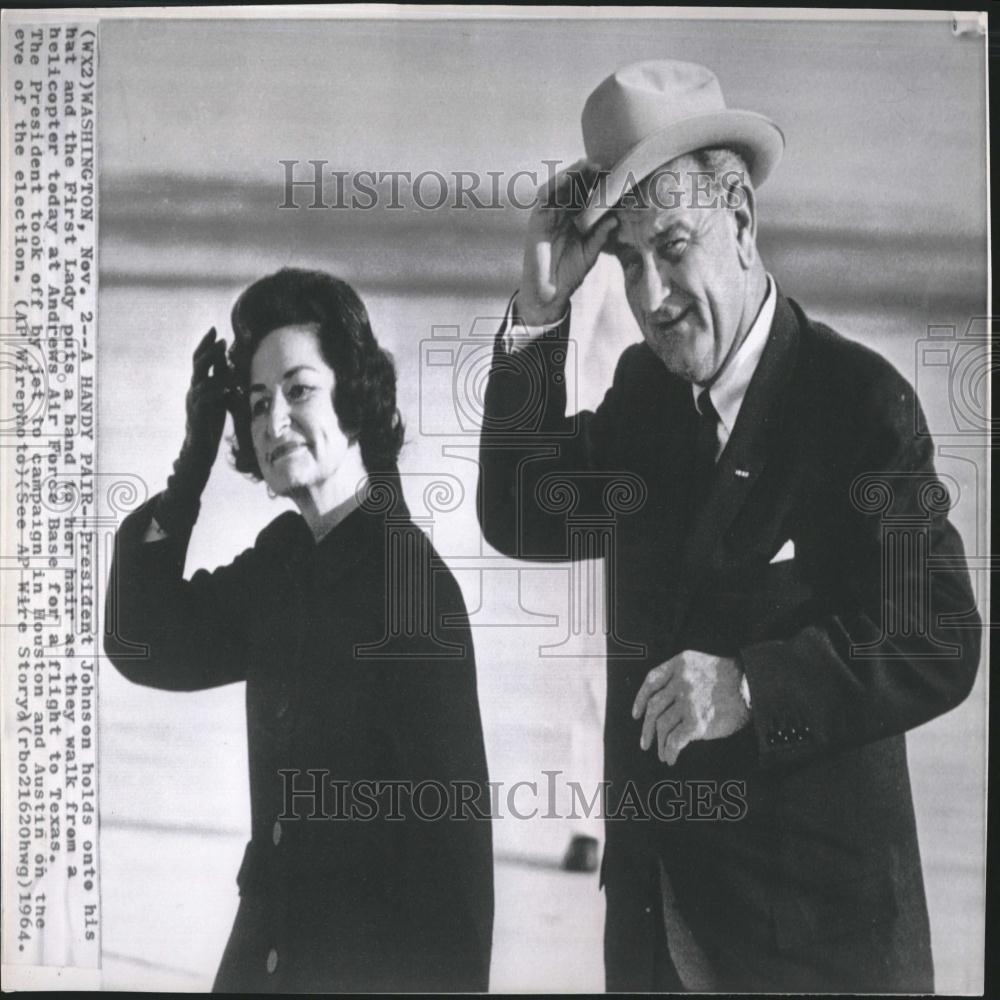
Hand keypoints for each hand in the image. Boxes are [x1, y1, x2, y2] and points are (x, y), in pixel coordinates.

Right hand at [182, 326, 231, 466]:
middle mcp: (194, 391)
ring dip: (213, 367)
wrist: (199, 450)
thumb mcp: (219, 399)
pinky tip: (223, 388)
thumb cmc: (209, 423)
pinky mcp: (197, 416)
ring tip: (225, 358)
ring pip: (200, 380)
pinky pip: (203, 401)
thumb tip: (230, 365)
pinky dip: (213, 392)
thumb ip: (222, 383)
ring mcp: (194, 403)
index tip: (215, 330)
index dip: (206, 345)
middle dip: (209, 350)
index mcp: (199, 385)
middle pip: (198, 365)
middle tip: (221, 339)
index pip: (200, 360)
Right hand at [518, 160, 617, 326]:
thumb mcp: (590, 253)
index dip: (600, 185)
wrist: (550, 292)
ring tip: (583, 165)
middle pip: (575, 187)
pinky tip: (563, 179)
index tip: (616, 175)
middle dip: (586, 174)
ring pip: (559, 188)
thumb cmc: (570, 273)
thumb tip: (616, 219)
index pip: (589, 196)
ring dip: (570, 175)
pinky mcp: (537, 219)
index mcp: (578, 218)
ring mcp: (550, 214)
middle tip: (601, 165)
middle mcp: (563, 212)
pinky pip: (544, 199)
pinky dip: (552, 187)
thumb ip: (601, 236)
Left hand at [631, 650, 749, 764]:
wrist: (755, 687)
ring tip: (661, 754)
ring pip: (663, 726)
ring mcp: (688, 702)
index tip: (636, 714)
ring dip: (659, 743)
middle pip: (654, 707)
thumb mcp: (702, 665)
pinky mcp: (697, 722)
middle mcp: (681, 681)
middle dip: (646, 727)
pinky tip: (671, 757)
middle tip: (644, 742)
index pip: (651, 681)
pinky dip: (670, 751)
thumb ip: (681, 677)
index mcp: (680, 664)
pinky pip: (675, 740)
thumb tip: (665, 705)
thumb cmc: (733, 680)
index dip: (640, 699)